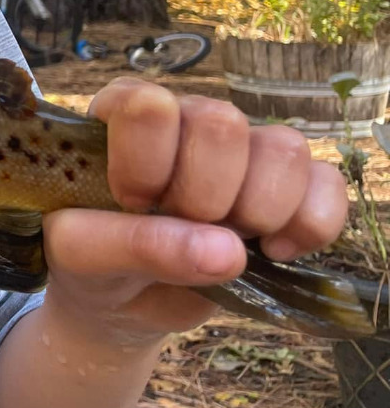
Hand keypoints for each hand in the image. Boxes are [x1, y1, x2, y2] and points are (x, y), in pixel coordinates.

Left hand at [40, 78, 347, 344]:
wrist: (123, 301)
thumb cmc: (91, 262)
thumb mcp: (81, 254)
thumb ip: (133, 244)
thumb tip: (227, 251)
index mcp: (120, 114)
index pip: (149, 107)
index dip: (146, 164)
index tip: (131, 203)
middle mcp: (185, 117)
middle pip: (223, 124)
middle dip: (203, 197)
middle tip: (177, 228)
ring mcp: (242, 149)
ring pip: (284, 148)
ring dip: (257, 212)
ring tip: (222, 244)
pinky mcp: (287, 186)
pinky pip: (327, 184)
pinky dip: (310, 226)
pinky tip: (273, 252)